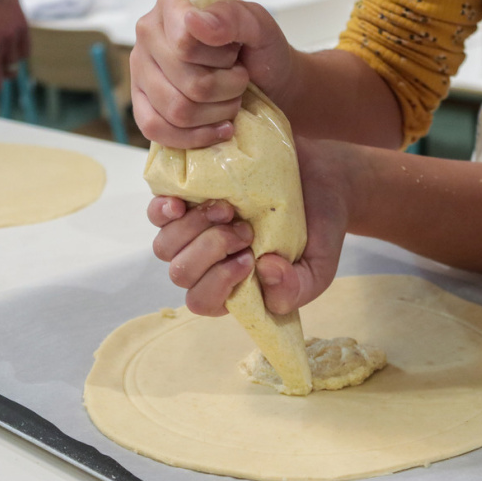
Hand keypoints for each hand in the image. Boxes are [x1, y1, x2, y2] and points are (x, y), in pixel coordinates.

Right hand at [131, 0, 293, 148]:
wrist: (270, 85)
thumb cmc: (261, 52)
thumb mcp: (259, 27)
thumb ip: (232, 17)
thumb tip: (194, 22)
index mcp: (172, 6)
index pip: (184, 43)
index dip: (219, 58)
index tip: (234, 53)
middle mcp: (149, 35)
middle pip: (187, 81)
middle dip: (227, 88)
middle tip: (239, 81)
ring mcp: (141, 72)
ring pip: (177, 110)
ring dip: (217, 112)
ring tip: (231, 101)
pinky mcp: (143, 106)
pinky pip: (157, 130)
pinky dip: (197, 136)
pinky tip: (220, 128)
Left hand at [148, 137, 354, 315]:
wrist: (325, 178)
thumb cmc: (320, 228)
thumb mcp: (320, 267)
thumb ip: (297, 288)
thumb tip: (264, 272)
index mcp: (236, 287)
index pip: (204, 302)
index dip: (218, 284)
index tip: (249, 258)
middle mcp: (209, 263)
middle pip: (180, 274)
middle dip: (209, 251)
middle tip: (245, 229)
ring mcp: (195, 232)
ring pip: (165, 247)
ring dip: (192, 229)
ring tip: (227, 208)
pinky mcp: (189, 199)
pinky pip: (157, 214)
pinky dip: (164, 210)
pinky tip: (182, 202)